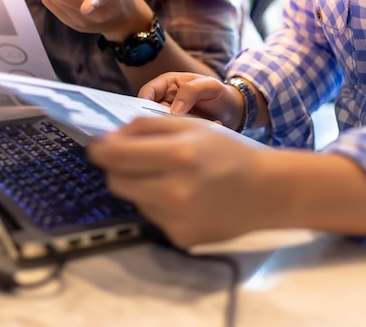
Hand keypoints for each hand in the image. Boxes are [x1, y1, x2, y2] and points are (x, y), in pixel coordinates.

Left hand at [88, 116, 271, 247]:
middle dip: (119, 168)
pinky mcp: (180, 238)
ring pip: (133, 199)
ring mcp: (177, 220)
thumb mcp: (193, 126)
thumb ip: (147, 126)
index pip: (115, 156)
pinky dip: (159, 204)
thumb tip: (108, 139)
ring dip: (141, 186)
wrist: (268, 191)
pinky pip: (152, 216)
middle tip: (136, 159)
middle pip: (116, 181)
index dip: (99, 150)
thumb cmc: (231, 152)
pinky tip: (185, 197)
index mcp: (179, 156)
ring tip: (172, 178)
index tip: (97, 146)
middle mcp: (175, 192)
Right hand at [138, 72, 244, 130]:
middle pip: (148, 114)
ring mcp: (170, 119)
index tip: (152, 117)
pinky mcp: (177, 133)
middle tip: (181, 124)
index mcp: (167, 84)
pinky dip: (187, 138)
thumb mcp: (210, 86)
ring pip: (160, 128)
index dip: (143, 104)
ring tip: (201, 124)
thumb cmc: (221, 94)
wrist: (235, 112)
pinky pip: (174, 138)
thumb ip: (191, 91)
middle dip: (160, 122)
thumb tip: (173, 111)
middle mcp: (164, 102)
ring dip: (178, 130)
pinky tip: (210, 129)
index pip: (146, 93)